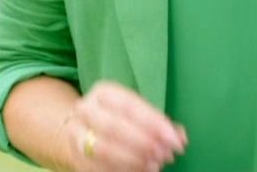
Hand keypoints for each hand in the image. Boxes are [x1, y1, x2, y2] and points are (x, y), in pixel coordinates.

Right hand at [57, 80, 187, 171]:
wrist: (81, 128)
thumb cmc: (118, 118)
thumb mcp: (135, 112)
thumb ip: (157, 122)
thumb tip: (180, 136)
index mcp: (104, 92)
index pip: (130, 106)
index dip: (154, 123)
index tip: (174, 139)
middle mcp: (86, 109)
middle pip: (115, 127)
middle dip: (143, 143)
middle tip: (165, 155)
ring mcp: (76, 134)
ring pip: (104, 149)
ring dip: (133, 160)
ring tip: (155, 166)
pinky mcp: (75, 158)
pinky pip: (98, 168)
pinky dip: (122, 171)